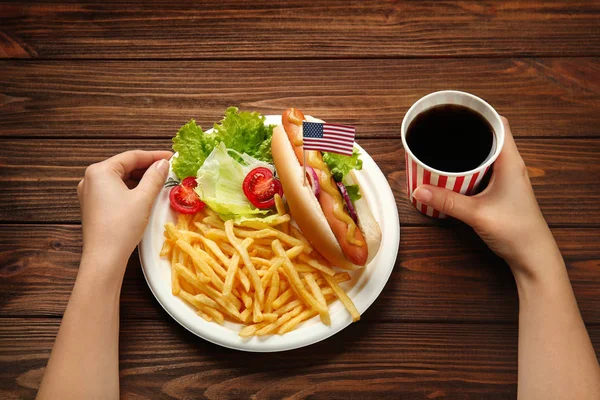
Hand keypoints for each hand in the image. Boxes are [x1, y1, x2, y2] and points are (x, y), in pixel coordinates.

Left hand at [77, 150, 171, 268]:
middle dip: (147, 168)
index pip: (132, 156)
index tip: (172, 157)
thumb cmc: (123, 225)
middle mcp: (91, 178)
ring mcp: (89, 193)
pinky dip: (130, 190)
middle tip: (168, 170)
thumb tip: (163, 163)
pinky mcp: (92, 206)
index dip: (154, 156)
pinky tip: (144, 194)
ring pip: (120, 179)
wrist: (104, 257)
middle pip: (124, 166)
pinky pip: (114, 190)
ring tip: (160, 181)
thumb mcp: (143, 198)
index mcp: (100, 171)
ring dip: (140, 179)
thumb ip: (155, 177)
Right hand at [412, 117, 558, 280]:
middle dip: (466, 132)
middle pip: (489, 137)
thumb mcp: (476, 213)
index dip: (479, 113)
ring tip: (443, 148)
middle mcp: (511, 165)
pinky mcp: (502, 191)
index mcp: (510, 161)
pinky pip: (483, 170)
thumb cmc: (515, 230)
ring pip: (485, 154)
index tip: (456, 110)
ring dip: (467, 151)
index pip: (499, 124)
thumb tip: (418, 189)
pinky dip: (469, 167)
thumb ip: (446, 201)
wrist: (532, 256)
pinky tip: (453, 173)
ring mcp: (507, 178)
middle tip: (442, 130)